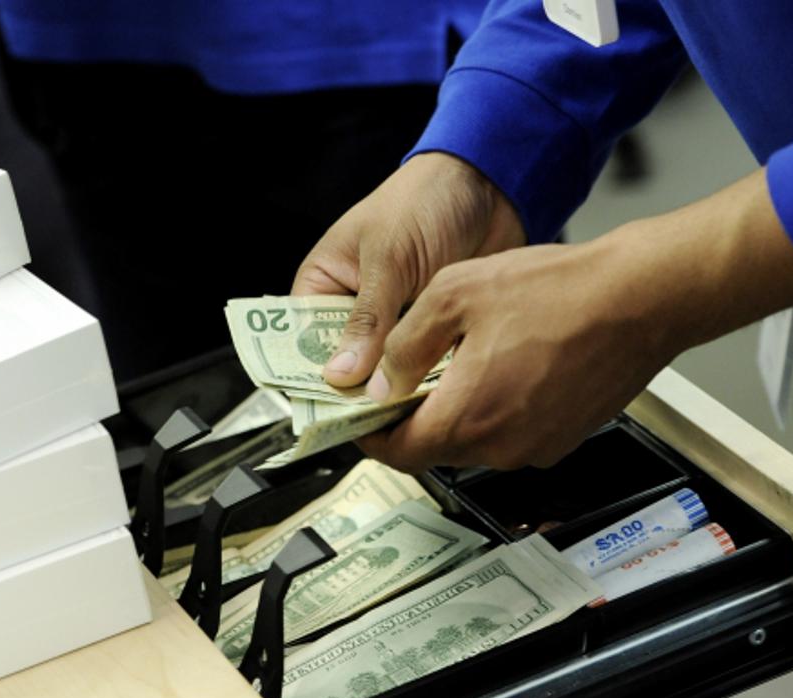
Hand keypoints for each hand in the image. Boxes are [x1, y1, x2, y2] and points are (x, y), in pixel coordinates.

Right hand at [291, 152, 525, 394]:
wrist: (490, 184)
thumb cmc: (424, 201)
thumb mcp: (389, 258)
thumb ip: (367, 318)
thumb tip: (340, 375)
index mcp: (323, 283)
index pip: (302, 341)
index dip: (312, 375)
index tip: (325, 410)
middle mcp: (352, 307)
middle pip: (343, 363)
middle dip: (357, 387)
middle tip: (370, 418)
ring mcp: (392, 320)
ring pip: (384, 367)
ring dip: (395, 383)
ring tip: (403, 411)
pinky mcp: (428, 328)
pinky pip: (420, 362)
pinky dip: (426, 375)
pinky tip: (434, 392)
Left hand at [357, 168, 792, 471]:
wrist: (643, 296)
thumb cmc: (557, 291)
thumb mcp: (454, 296)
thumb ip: (404, 346)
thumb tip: (376, 382)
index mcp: (466, 418)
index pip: (396, 453)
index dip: (371, 434)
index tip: (360, 416)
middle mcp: (501, 447)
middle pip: (433, 450)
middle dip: (410, 420)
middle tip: (400, 383)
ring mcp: (537, 447)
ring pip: (473, 443)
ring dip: (454, 413)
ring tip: (454, 365)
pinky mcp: (565, 438)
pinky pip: (511, 434)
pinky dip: (493, 410)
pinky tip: (499, 367)